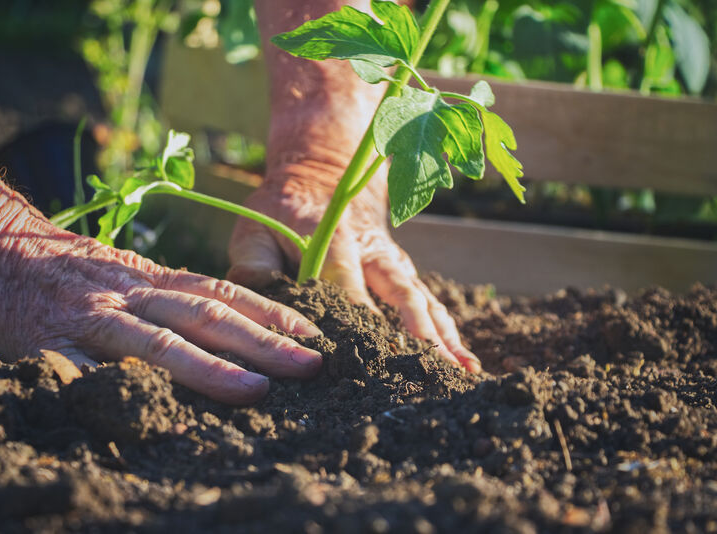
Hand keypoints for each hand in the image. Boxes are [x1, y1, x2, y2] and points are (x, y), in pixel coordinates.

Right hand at [0, 46, 320, 404]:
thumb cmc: (63, 265)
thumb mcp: (124, 269)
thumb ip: (167, 294)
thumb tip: (227, 324)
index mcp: (149, 277)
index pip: (222, 292)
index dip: (271, 313)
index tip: (313, 334)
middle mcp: (130, 293)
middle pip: (206, 316)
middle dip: (264, 342)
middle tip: (312, 365)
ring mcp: (90, 317)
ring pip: (157, 342)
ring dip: (210, 368)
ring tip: (257, 390)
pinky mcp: (45, 341)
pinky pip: (81, 370)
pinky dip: (115, 390)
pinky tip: (149, 414)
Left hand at [248, 0, 480, 371]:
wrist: (323, 178)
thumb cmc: (282, 212)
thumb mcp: (255, 228)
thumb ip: (253, 265)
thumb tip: (256, 304)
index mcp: (334, 238)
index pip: (346, 280)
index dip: (356, 313)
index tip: (366, 350)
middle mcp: (372, 251)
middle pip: (399, 292)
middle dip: (417, 330)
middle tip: (431, 366)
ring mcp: (392, 263)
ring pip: (422, 300)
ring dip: (442, 335)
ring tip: (462, 370)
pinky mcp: (402, 273)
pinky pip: (429, 303)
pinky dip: (448, 332)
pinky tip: (463, 362)